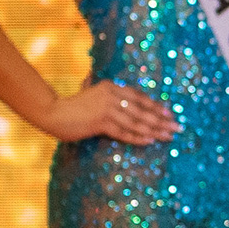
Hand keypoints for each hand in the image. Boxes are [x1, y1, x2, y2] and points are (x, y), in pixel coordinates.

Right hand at [43, 82, 174, 144]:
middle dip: (161, 119)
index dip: (156, 106)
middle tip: (177, 127)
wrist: (52, 112)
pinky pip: (123, 132)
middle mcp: (111, 96)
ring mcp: (105, 109)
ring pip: (135, 121)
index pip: (139, 97)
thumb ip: (109, 96)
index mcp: (111, 87)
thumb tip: (128, 104)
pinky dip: (137, 137)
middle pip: (142, 109)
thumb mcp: (93, 95)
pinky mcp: (99, 122)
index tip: (170, 114)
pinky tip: (149, 140)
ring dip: (154, 130)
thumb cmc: (74, 107)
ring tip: (168, 136)